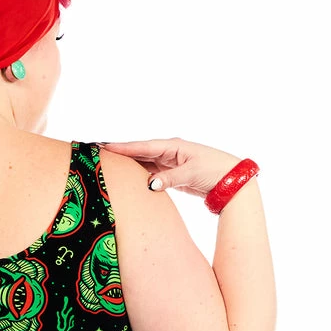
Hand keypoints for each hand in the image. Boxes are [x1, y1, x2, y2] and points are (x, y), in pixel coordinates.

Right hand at [101, 137, 240, 198]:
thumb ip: (169, 179)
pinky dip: (139, 175)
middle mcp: (169, 152)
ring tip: (108, 164)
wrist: (231, 181)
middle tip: (99, 153)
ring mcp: (169, 163)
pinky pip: (150, 173)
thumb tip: (150, 184)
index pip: (143, 147)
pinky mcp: (172, 175)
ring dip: (128, 164)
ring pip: (144, 163)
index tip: (104, 146)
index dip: (123, 147)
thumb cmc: (214, 171)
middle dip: (121, 153)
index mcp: (173, 146)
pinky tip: (127, 177)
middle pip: (140, 152)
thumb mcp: (191, 173)